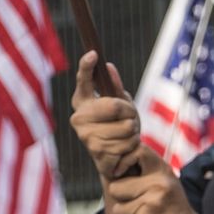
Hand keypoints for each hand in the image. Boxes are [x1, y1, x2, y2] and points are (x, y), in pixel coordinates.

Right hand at [70, 51, 142, 184]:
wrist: (115, 160)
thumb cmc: (117, 127)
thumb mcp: (120, 104)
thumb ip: (114, 87)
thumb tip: (108, 66)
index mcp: (82, 102)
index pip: (83, 80)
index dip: (87, 66)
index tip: (93, 54)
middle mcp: (78, 118)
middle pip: (116, 106)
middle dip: (130, 113)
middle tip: (129, 120)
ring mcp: (86, 136)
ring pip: (127, 128)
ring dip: (134, 133)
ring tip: (126, 137)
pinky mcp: (96, 153)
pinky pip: (128, 145)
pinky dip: (133, 148)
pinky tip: (125, 151)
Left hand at [104, 148, 213, 213]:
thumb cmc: (173, 207)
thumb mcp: (166, 182)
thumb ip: (145, 172)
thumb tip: (114, 166)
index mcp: (162, 172)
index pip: (138, 152)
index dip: (122, 162)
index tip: (120, 174)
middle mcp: (157, 185)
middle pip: (115, 187)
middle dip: (121, 198)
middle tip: (138, 203)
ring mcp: (150, 204)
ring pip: (117, 208)